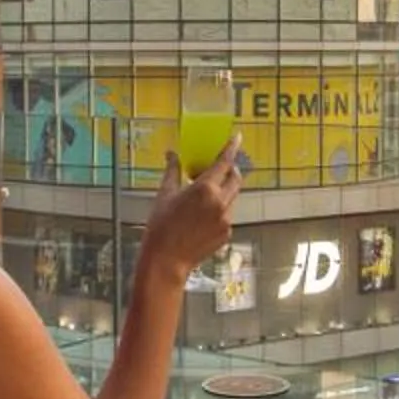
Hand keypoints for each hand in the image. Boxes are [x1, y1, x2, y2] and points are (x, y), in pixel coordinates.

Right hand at [139, 135, 243, 280]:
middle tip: (217, 168)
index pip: (224, 162)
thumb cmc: (161, 226)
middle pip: (235, 178)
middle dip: (230, 170)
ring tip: (203, 197)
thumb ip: (172, 171)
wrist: (166, 260)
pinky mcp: (227, 233)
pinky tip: (201, 217)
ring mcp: (226, 219)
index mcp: (205, 189)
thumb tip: (172, 154)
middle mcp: (221, 202)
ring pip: (233, 197)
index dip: (231, 148)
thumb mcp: (164, 194)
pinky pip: (228, 214)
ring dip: (224, 191)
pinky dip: (220, 209)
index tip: (237, 138)